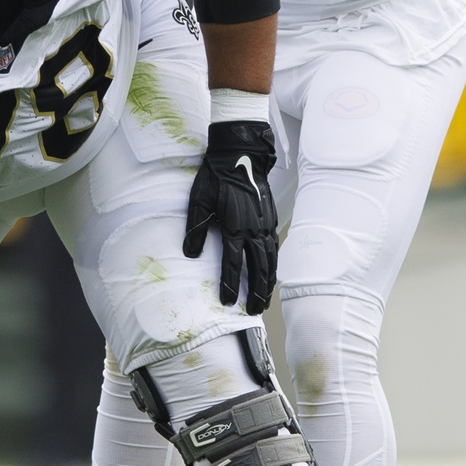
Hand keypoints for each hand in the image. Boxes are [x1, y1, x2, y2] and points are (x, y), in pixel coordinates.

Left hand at [183, 120, 277, 315]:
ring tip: (263, 300)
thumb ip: (196, 228)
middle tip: (252, 311)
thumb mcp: (199, 200)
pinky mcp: (270, 219)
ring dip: (267, 283)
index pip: (233, 263)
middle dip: (255, 292)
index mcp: (235, 227)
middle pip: (258, 268)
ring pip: (270, 261)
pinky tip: (271, 274)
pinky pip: (274, 249)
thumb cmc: (217, 176)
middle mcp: (254, 229)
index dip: (229, 284)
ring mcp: (265, 225)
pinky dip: (274, 266)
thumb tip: (191, 254)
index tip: (226, 302)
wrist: (241, 154)